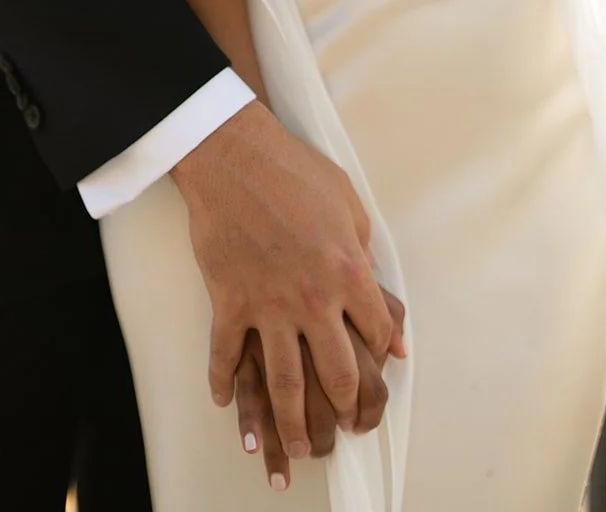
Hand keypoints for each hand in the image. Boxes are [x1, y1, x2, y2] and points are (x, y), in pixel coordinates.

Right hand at [171, 100, 396, 457]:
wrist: (233, 157)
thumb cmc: (295, 171)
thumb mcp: (349, 204)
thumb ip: (366, 253)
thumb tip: (378, 292)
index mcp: (348, 271)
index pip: (376, 331)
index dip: (382, 352)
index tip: (381, 366)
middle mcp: (312, 298)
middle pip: (336, 372)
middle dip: (346, 406)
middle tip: (345, 425)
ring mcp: (268, 305)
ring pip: (284, 382)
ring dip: (290, 422)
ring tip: (293, 448)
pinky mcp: (229, 302)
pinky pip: (225, 356)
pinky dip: (223, 384)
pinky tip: (225, 403)